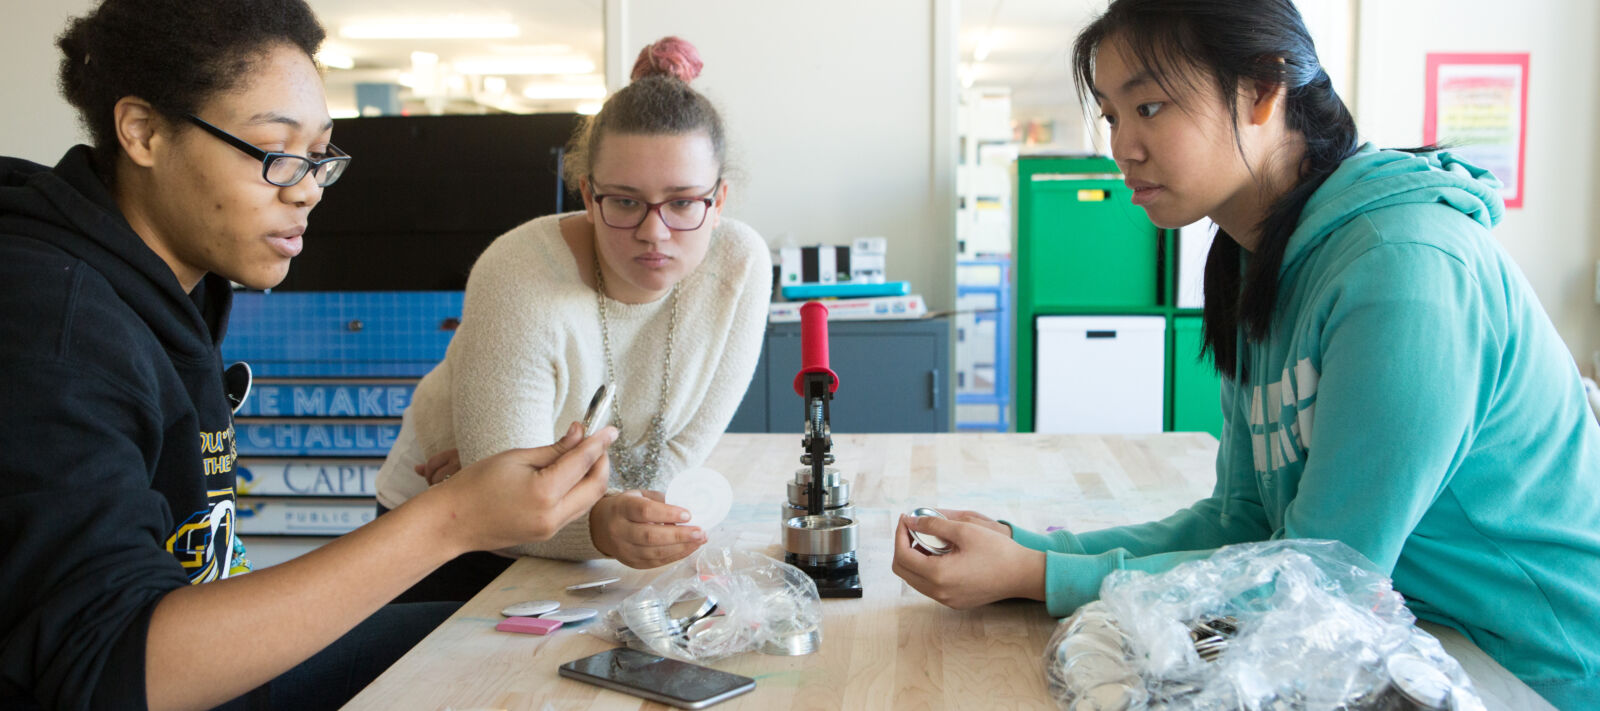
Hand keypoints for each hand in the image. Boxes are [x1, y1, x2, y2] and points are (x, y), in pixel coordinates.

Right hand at [423, 421, 613, 552]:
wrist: (452, 521)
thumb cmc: (476, 484)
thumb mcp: (516, 457)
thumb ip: (555, 449)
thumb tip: (581, 434)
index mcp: (544, 494)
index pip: (583, 462)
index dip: (600, 442)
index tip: (610, 429)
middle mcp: (553, 516)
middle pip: (596, 486)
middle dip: (602, 462)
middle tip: (597, 441)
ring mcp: (551, 530)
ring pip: (588, 501)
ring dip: (593, 477)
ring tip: (585, 454)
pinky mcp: (546, 534)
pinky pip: (574, 510)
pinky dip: (580, 491)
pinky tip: (571, 475)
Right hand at [589, 489, 705, 568]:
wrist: (601, 526)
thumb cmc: (626, 508)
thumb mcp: (639, 496)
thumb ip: (660, 501)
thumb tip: (689, 507)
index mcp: (622, 508)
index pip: (645, 511)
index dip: (667, 514)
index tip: (688, 515)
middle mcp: (619, 530)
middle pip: (650, 536)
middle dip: (679, 535)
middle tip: (701, 532)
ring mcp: (624, 549)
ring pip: (655, 553)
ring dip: (681, 548)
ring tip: (700, 540)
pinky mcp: (632, 562)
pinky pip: (656, 562)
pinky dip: (676, 555)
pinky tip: (689, 548)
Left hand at [891, 513, 1045, 609]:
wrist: (1023, 574)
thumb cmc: (997, 551)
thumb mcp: (965, 530)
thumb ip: (933, 525)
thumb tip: (910, 521)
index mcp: (938, 575)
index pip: (902, 555)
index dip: (900, 535)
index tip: (906, 520)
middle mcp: (939, 592)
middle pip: (903, 571)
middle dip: (903, 547)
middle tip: (914, 529)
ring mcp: (947, 600)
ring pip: (915, 580)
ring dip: (915, 559)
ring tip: (928, 540)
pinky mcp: (955, 602)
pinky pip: (930, 586)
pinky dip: (928, 569)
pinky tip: (940, 554)